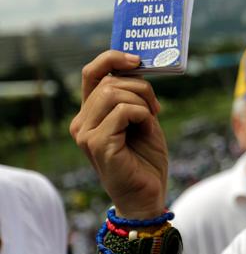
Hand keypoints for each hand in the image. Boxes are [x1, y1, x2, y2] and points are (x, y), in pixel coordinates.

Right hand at [70, 50, 167, 218]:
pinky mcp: (97, 144)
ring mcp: (86, 133)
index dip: (112, 58)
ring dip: (143, 101)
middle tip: (156, 107)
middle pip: (110, 81)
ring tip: (152, 119)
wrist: (148, 195)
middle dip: (141, 87)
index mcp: (90, 114)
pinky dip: (143, 114)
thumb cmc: (146, 160)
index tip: (137, 60)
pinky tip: (148, 128)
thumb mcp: (143, 120)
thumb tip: (137, 68)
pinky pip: (124, 111)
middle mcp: (81, 122)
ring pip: (115, 93)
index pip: (91, 73)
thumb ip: (134, 97)